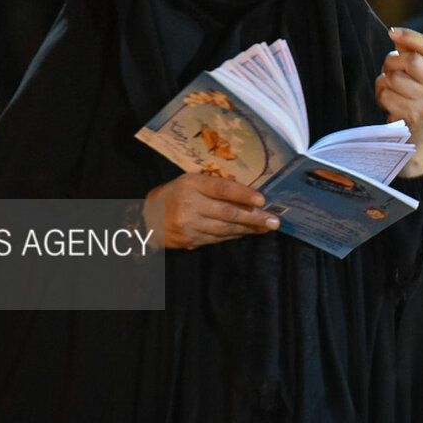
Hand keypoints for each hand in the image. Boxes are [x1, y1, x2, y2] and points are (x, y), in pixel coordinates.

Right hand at [143, 172, 279, 249]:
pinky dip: (234, 236)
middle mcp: (190, 205)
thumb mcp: (191, 181)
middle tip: (274, 221)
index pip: (222, 189)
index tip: (263, 200)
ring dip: (248, 229)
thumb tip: (247, 194)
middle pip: (227, 213)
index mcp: (191, 185)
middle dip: (254, 217)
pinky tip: (247, 232)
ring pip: (226, 229)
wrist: (148, 218)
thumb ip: (214, 185)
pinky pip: (218, 239)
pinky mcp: (190, 241)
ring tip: (266, 228)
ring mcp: (190, 226)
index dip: (243, 194)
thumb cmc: (175, 193)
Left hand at [375, 27, 422, 177]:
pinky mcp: (412, 114)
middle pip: (410, 60)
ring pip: (394, 78)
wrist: (419, 144)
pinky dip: (381, 97)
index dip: (411, 36)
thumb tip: (396, 35)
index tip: (392, 32)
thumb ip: (414, 59)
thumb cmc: (417, 105)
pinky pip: (386, 95)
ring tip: (389, 91)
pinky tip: (388, 105)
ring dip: (384, 82)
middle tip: (389, 71)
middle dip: (392, 62)